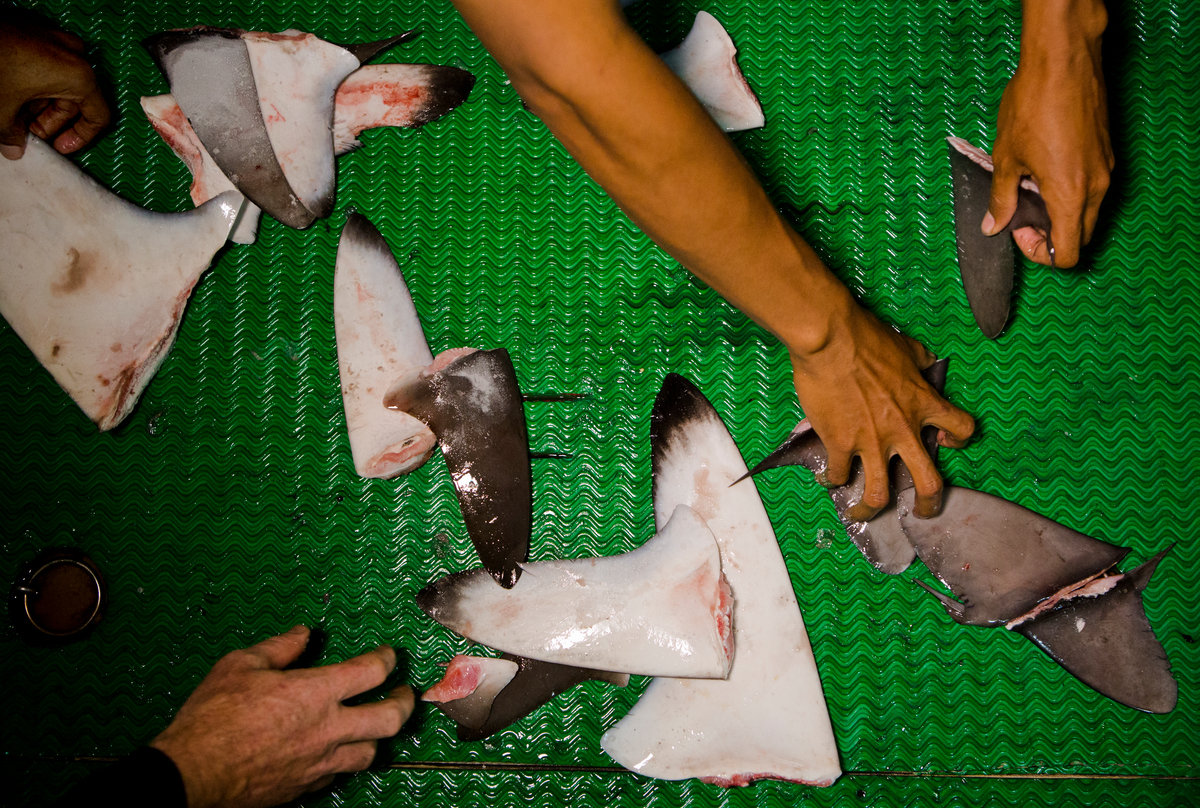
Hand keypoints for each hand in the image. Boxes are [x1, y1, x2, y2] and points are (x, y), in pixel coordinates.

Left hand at [0, 18, 110, 158]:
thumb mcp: (3, 108)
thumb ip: (13, 134)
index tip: (60, 147)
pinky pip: (47, 67)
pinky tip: (13, 96)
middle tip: (31, 135)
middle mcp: (74, 56)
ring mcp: (56, 41)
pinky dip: (34, 86)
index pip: (98, 117)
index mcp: (79, 76)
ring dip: (41, 106)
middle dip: (53, 123)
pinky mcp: (38, 33)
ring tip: (16, 116)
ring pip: (60, 84)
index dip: (80, 138)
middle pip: (76, 101)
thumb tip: (13, 146)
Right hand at [151, 626, 414, 807]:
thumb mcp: (241, 665)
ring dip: (377, 736)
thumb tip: (301, 633)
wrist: (191, 774)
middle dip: (405, 702)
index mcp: (315, 692)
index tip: (387, 655)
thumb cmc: (212, 718)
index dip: (386, 659)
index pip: (371, 671)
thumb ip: (279, 647)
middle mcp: (327, 728)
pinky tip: (335, 750)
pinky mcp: (306, 786)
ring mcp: (319, 761)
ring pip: (370, 753)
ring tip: (375, 725)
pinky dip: (343, 759)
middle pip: (390, 718)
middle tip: (404, 693)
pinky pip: (339, 773)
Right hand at [791, 304, 974, 520]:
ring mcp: (871, 442)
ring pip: (879, 495)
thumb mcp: (905, 346)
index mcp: (922, 404)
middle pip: (928, 483)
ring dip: (870, 511)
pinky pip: (839, 474)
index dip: (959, 438)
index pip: (961, 428)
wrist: (831, 341)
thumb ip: (919, 360)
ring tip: (862, 514)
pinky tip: (827, 479)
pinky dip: (832, 481)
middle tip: (920, 512)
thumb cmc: (867, 338)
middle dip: (927, 505)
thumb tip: (927, 362)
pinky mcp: (840, 444)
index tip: (946, 441)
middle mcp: (902, 430)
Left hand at [984, 0, 1111, 267]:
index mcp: (1070, 195)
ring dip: (1059, 213)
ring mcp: (1105, 168)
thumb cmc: (1033, 106)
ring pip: (1086, 211)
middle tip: (1020, 217)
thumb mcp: (1006, 159)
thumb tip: (993, 226)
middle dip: (1050, 236)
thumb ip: (1001, 199)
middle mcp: (1096, 187)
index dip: (1040, 254)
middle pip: (1081, 235)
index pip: (1068, 253)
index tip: (1018, 231)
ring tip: (1028, 189)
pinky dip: (1069, 191)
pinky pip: (1091, 186)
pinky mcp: (1105, 151)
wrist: (1063, 60)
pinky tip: (1042, 169)